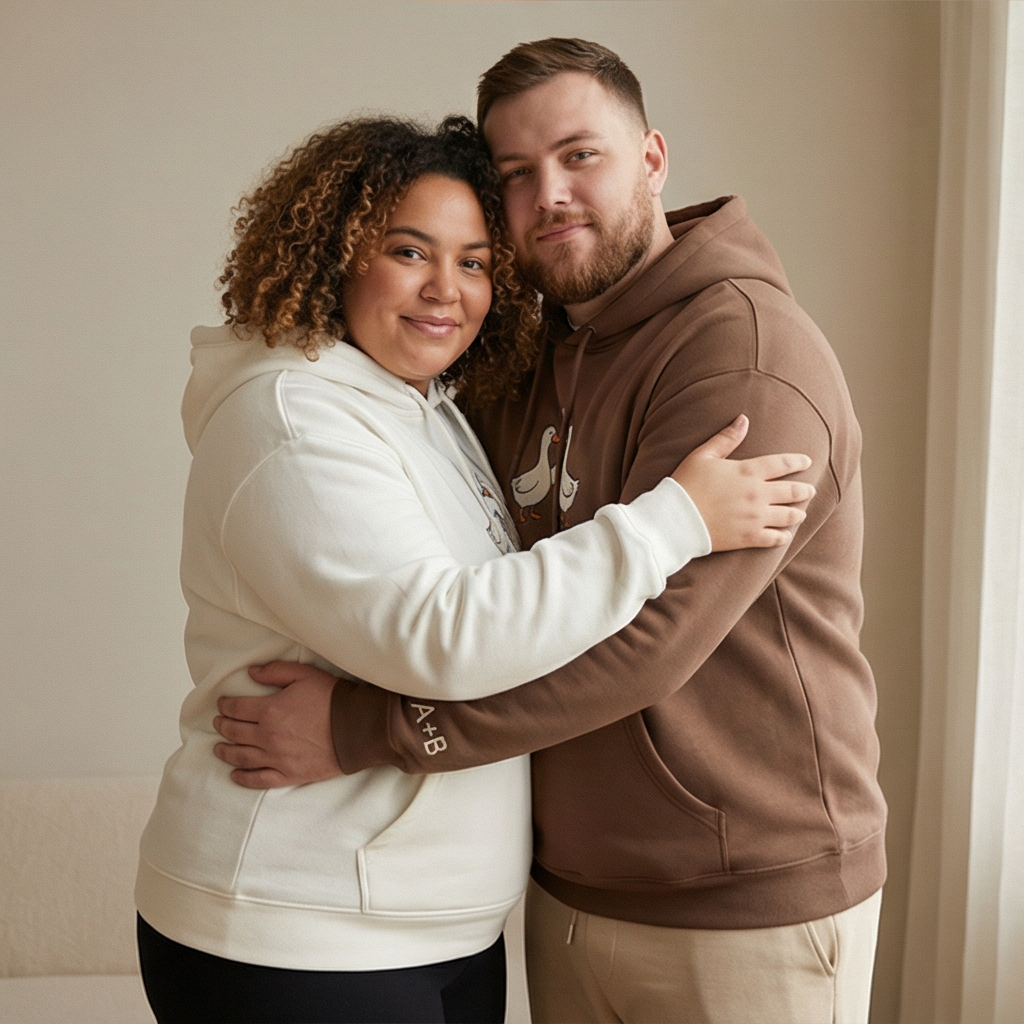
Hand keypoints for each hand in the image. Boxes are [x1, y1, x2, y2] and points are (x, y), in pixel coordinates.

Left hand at [213, 662, 342, 787]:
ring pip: (241, 757)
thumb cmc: (333, 698)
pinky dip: (243, 778)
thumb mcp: (304, 674)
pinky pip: (259, 780)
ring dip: (226, 752)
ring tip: (218, 748)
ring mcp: (277, 758)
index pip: (236, 708)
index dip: (225, 705)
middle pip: (235, 732)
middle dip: (223, 726)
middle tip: (218, 723)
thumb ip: (275, 671)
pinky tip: (234, 775)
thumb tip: (251, 673)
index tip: (222, 704)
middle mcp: (268, 736)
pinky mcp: (289, 774)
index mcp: (270, 710)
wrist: (357, 727)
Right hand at [672, 415, 814, 550]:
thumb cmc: (686, 484)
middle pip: (792, 491)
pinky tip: (785, 535)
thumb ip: (726, 438)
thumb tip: (743, 419)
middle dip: (804, 490)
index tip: (807, 462)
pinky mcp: (749, 537)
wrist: (676, 519)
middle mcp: (757, 494)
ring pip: (789, 516)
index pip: (783, 463)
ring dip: (798, 513)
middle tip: (810, 490)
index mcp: (748, 471)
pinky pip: (775, 538)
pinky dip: (783, 536)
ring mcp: (755, 517)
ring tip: (801, 513)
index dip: (798, 462)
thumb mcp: (703, 455)